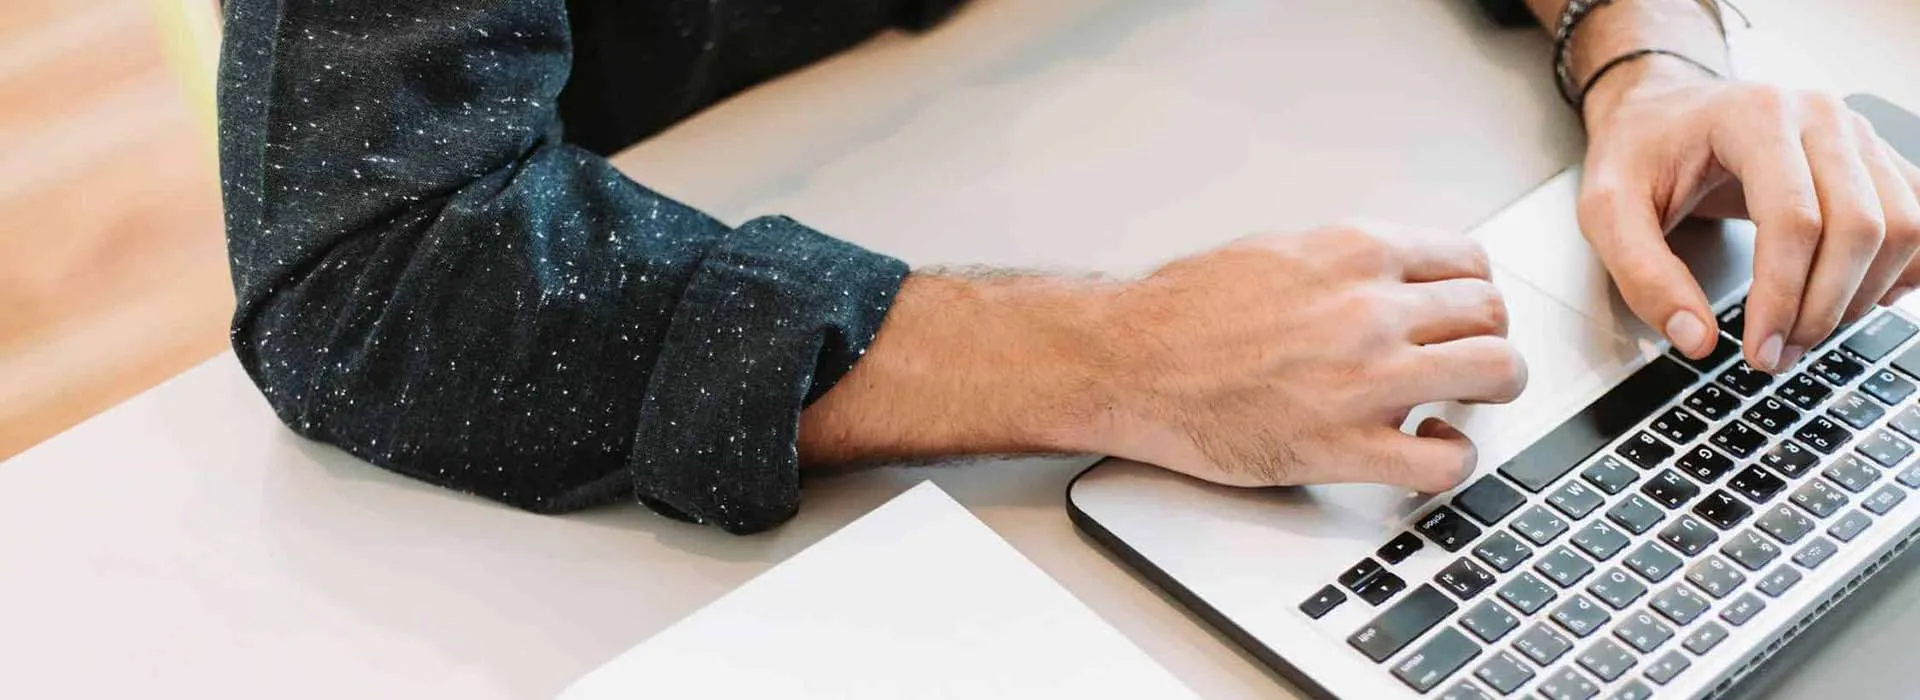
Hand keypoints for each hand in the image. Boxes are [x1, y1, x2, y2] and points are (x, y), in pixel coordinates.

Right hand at [1084, 224, 1527, 492]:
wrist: (1129, 362)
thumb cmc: (1181, 312)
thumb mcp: (1278, 251)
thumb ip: (1348, 263)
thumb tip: (1393, 278)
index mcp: (1354, 252)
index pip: (1469, 261)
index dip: (1473, 292)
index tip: (1462, 313)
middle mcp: (1370, 308)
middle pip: (1491, 315)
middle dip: (1487, 338)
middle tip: (1468, 359)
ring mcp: (1365, 379)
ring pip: (1495, 372)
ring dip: (1491, 391)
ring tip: (1462, 403)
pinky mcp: (1345, 446)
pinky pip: (1444, 461)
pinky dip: (1451, 459)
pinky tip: (1428, 449)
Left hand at [1579, 61, 1919, 372]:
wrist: (1663, 111)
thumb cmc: (1638, 153)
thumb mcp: (1606, 209)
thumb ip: (1643, 275)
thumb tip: (1695, 340)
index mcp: (1754, 117)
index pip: (1794, 218)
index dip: (1782, 297)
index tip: (1757, 351)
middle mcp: (1820, 117)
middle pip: (1861, 226)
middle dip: (1823, 307)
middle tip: (1777, 355)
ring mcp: (1856, 135)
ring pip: (1902, 227)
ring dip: (1861, 296)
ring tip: (1803, 331)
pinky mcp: (1874, 160)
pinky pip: (1918, 220)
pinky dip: (1898, 270)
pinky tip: (1851, 298)